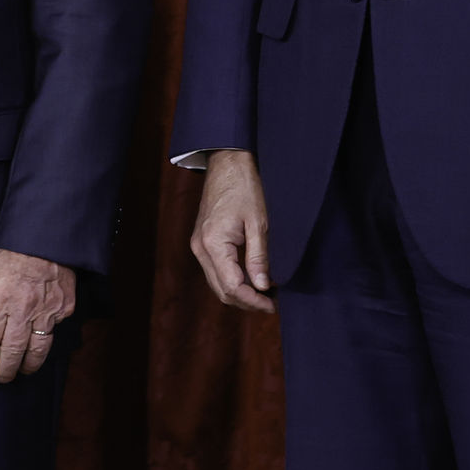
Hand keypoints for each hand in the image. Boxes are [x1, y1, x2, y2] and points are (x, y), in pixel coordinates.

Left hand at [0, 249, 75, 381]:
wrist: (45, 237)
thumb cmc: (11, 253)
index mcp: (0, 299)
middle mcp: (23, 308)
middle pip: (12, 351)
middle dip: (5, 369)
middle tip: (2, 378)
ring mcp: (47, 309)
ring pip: (38, 349)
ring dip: (28, 365)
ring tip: (22, 371)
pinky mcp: (64, 307)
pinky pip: (54, 330)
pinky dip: (46, 339)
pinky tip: (40, 343)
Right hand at [188, 149, 273, 313]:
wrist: (227, 164)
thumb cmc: (244, 187)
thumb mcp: (258, 222)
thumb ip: (259, 257)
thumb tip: (262, 287)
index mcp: (213, 244)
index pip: (232, 287)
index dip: (252, 301)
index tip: (271, 305)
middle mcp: (200, 249)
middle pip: (222, 290)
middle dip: (246, 302)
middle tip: (271, 303)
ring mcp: (198, 246)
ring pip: (217, 284)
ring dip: (240, 293)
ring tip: (264, 294)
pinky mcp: (202, 242)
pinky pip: (216, 271)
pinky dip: (233, 280)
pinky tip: (251, 279)